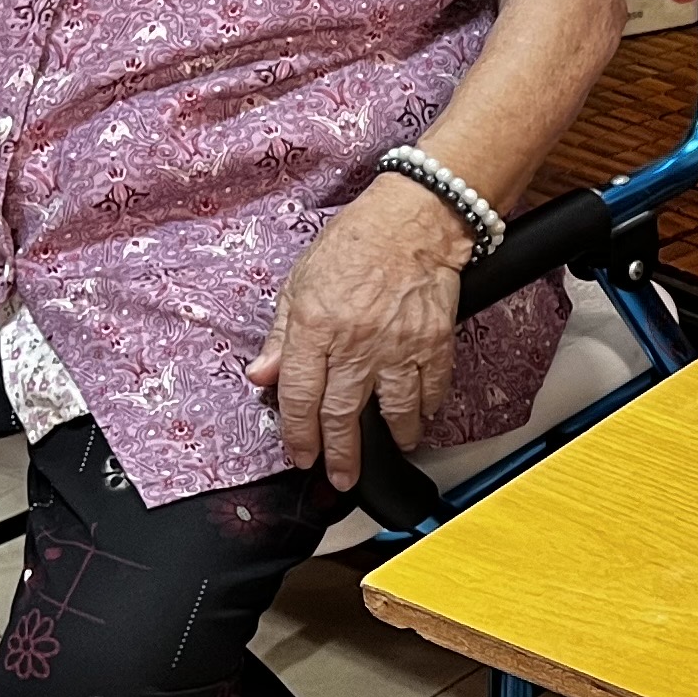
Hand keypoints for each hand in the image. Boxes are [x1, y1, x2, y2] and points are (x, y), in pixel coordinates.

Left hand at [252, 174, 469, 489]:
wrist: (416, 219)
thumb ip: (282, 335)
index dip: (298, 434)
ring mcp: (398, 345)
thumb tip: (263, 375)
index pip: (300, 396)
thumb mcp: (300, 282)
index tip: (300, 455)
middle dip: (339, 454)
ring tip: (389, 450)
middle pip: (342, 414)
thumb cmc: (358, 241)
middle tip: (340, 477)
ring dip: (391, 438)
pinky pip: (430, 389)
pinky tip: (420, 417)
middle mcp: (356, 342)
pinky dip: (426, 409)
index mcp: (315, 326)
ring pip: (393, 410)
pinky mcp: (434, 342)